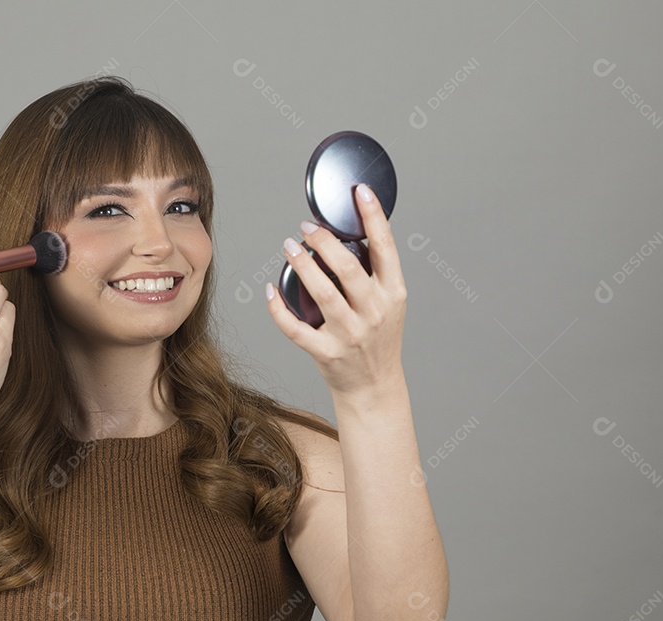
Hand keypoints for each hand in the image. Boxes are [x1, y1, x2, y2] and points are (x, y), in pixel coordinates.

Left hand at [265, 183, 407, 404]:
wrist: (374, 386)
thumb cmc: (378, 338)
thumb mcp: (388, 303)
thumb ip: (374, 272)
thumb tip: (350, 230)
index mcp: (393, 293)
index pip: (386, 248)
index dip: (374, 217)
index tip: (360, 192)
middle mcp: (374, 312)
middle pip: (348, 267)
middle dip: (325, 242)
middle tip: (306, 227)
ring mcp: (351, 334)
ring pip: (322, 293)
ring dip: (302, 266)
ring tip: (288, 247)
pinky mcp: (327, 353)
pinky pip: (296, 328)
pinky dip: (279, 309)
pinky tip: (269, 291)